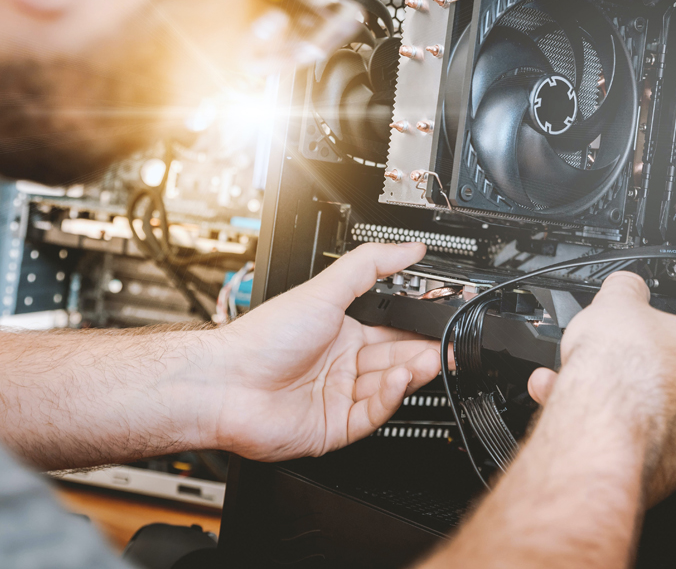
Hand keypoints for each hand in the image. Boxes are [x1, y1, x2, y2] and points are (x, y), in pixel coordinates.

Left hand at [199, 242, 441, 460]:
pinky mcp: (336, 427)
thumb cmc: (265, 336)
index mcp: (342, 332)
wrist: (227, 383)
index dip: (418, 326)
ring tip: (430, 359)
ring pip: (388, 386)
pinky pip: (373, 413)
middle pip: (395, 358)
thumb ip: (369, 265)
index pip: (392, 329)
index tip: (442, 320)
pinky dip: (389, 397)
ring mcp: (339, 396)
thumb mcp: (324, 289)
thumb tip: (408, 248)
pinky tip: (398, 379)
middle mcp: (343, 364)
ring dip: (411, 372)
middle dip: (423, 351)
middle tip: (448, 345)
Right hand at [528, 272, 675, 503]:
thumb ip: (627, 291)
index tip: (639, 335)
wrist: (600, 420)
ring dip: (604, 393)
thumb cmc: (626, 368)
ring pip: (643, 412)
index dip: (660, 336)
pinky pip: (624, 438)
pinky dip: (596, 420)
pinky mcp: (658, 472)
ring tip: (566, 379)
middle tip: (601, 357)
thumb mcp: (619, 302)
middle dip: (626, 368)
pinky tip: (564, 403)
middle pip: (669, 381)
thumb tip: (625, 285)